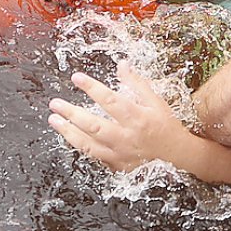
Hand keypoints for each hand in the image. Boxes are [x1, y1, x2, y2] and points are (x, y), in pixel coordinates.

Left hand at [48, 62, 196, 172]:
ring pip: (88, 143)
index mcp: (138, 117)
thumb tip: (122, 65)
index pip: (110, 100)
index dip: (92, 87)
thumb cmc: (165, 124)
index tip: (77, 78)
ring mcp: (119, 153)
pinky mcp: (115, 164)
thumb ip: (137, 83)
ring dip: (68, 131)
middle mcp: (127, 136)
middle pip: (94, 124)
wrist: (175, 154)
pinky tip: (68, 134)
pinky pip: (92, 155)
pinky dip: (78, 144)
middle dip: (72, 113)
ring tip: (54, 119)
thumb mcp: (156, 101)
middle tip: (55, 103)